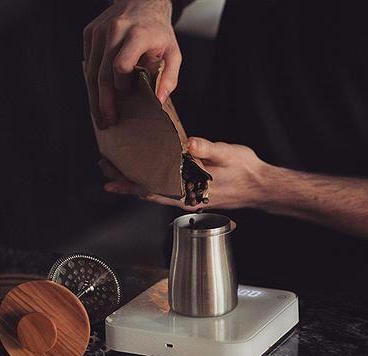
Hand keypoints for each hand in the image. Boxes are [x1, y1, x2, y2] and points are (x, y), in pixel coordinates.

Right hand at [83, 0, 180, 129]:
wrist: (143, 2)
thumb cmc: (159, 31)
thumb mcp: (173, 52)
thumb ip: (169, 77)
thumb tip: (159, 100)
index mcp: (137, 34)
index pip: (121, 65)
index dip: (122, 84)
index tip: (128, 95)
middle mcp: (114, 30)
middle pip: (102, 73)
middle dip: (103, 101)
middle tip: (107, 121)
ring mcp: (98, 31)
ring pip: (91, 71)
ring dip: (93, 97)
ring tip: (100, 117)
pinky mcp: (89, 33)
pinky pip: (88, 63)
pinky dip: (91, 83)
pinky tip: (97, 98)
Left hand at [100, 137, 269, 210]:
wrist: (261, 187)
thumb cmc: (247, 171)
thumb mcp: (229, 154)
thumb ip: (208, 149)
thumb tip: (188, 144)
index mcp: (192, 190)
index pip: (154, 189)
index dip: (130, 184)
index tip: (110, 179)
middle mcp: (188, 198)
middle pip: (150, 192)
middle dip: (126, 183)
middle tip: (106, 171)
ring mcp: (191, 198)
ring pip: (157, 193)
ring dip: (137, 184)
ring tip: (119, 174)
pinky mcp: (195, 195)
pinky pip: (168, 192)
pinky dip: (153, 184)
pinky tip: (148, 176)